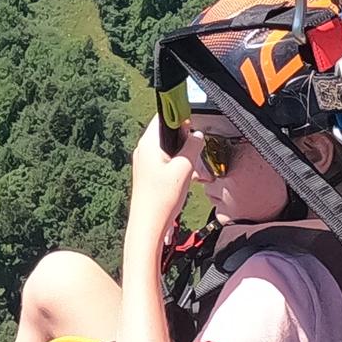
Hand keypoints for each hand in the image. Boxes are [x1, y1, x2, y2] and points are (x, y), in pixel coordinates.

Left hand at [126, 119, 197, 240]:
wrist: (148, 226)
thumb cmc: (161, 200)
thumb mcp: (184, 168)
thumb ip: (193, 146)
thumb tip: (197, 135)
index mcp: (149, 143)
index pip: (164, 116)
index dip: (180, 118)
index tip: (192, 126)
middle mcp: (144, 149)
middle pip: (168, 132)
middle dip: (184, 140)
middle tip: (193, 154)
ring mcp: (145, 161)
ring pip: (168, 147)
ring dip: (183, 154)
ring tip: (189, 170)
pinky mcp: (148, 173)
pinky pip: (166, 160)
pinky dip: (177, 165)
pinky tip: (184, 179)